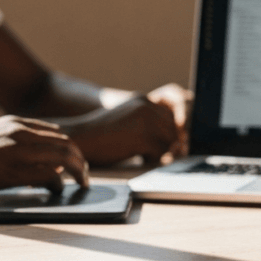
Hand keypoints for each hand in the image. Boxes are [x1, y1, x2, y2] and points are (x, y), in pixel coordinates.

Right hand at [0, 116, 87, 196]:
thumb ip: (15, 141)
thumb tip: (38, 156)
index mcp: (15, 122)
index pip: (55, 132)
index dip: (68, 147)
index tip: (74, 159)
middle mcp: (21, 132)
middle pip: (65, 143)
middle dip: (79, 159)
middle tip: (84, 174)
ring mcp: (18, 150)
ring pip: (64, 157)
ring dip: (77, 171)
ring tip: (81, 183)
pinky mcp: (14, 171)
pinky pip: (49, 176)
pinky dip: (58, 184)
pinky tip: (58, 191)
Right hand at [61, 87, 186, 166]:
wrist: (76, 140)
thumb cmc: (102, 138)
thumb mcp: (130, 124)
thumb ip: (153, 126)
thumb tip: (183, 142)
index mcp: (144, 100)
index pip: (176, 114)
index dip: (177, 131)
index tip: (172, 142)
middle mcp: (147, 106)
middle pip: (176, 129)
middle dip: (169, 144)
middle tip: (150, 151)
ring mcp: (145, 120)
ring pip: (171, 142)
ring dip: (160, 152)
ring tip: (139, 152)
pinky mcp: (142, 136)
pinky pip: (161, 154)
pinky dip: (151, 159)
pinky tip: (135, 156)